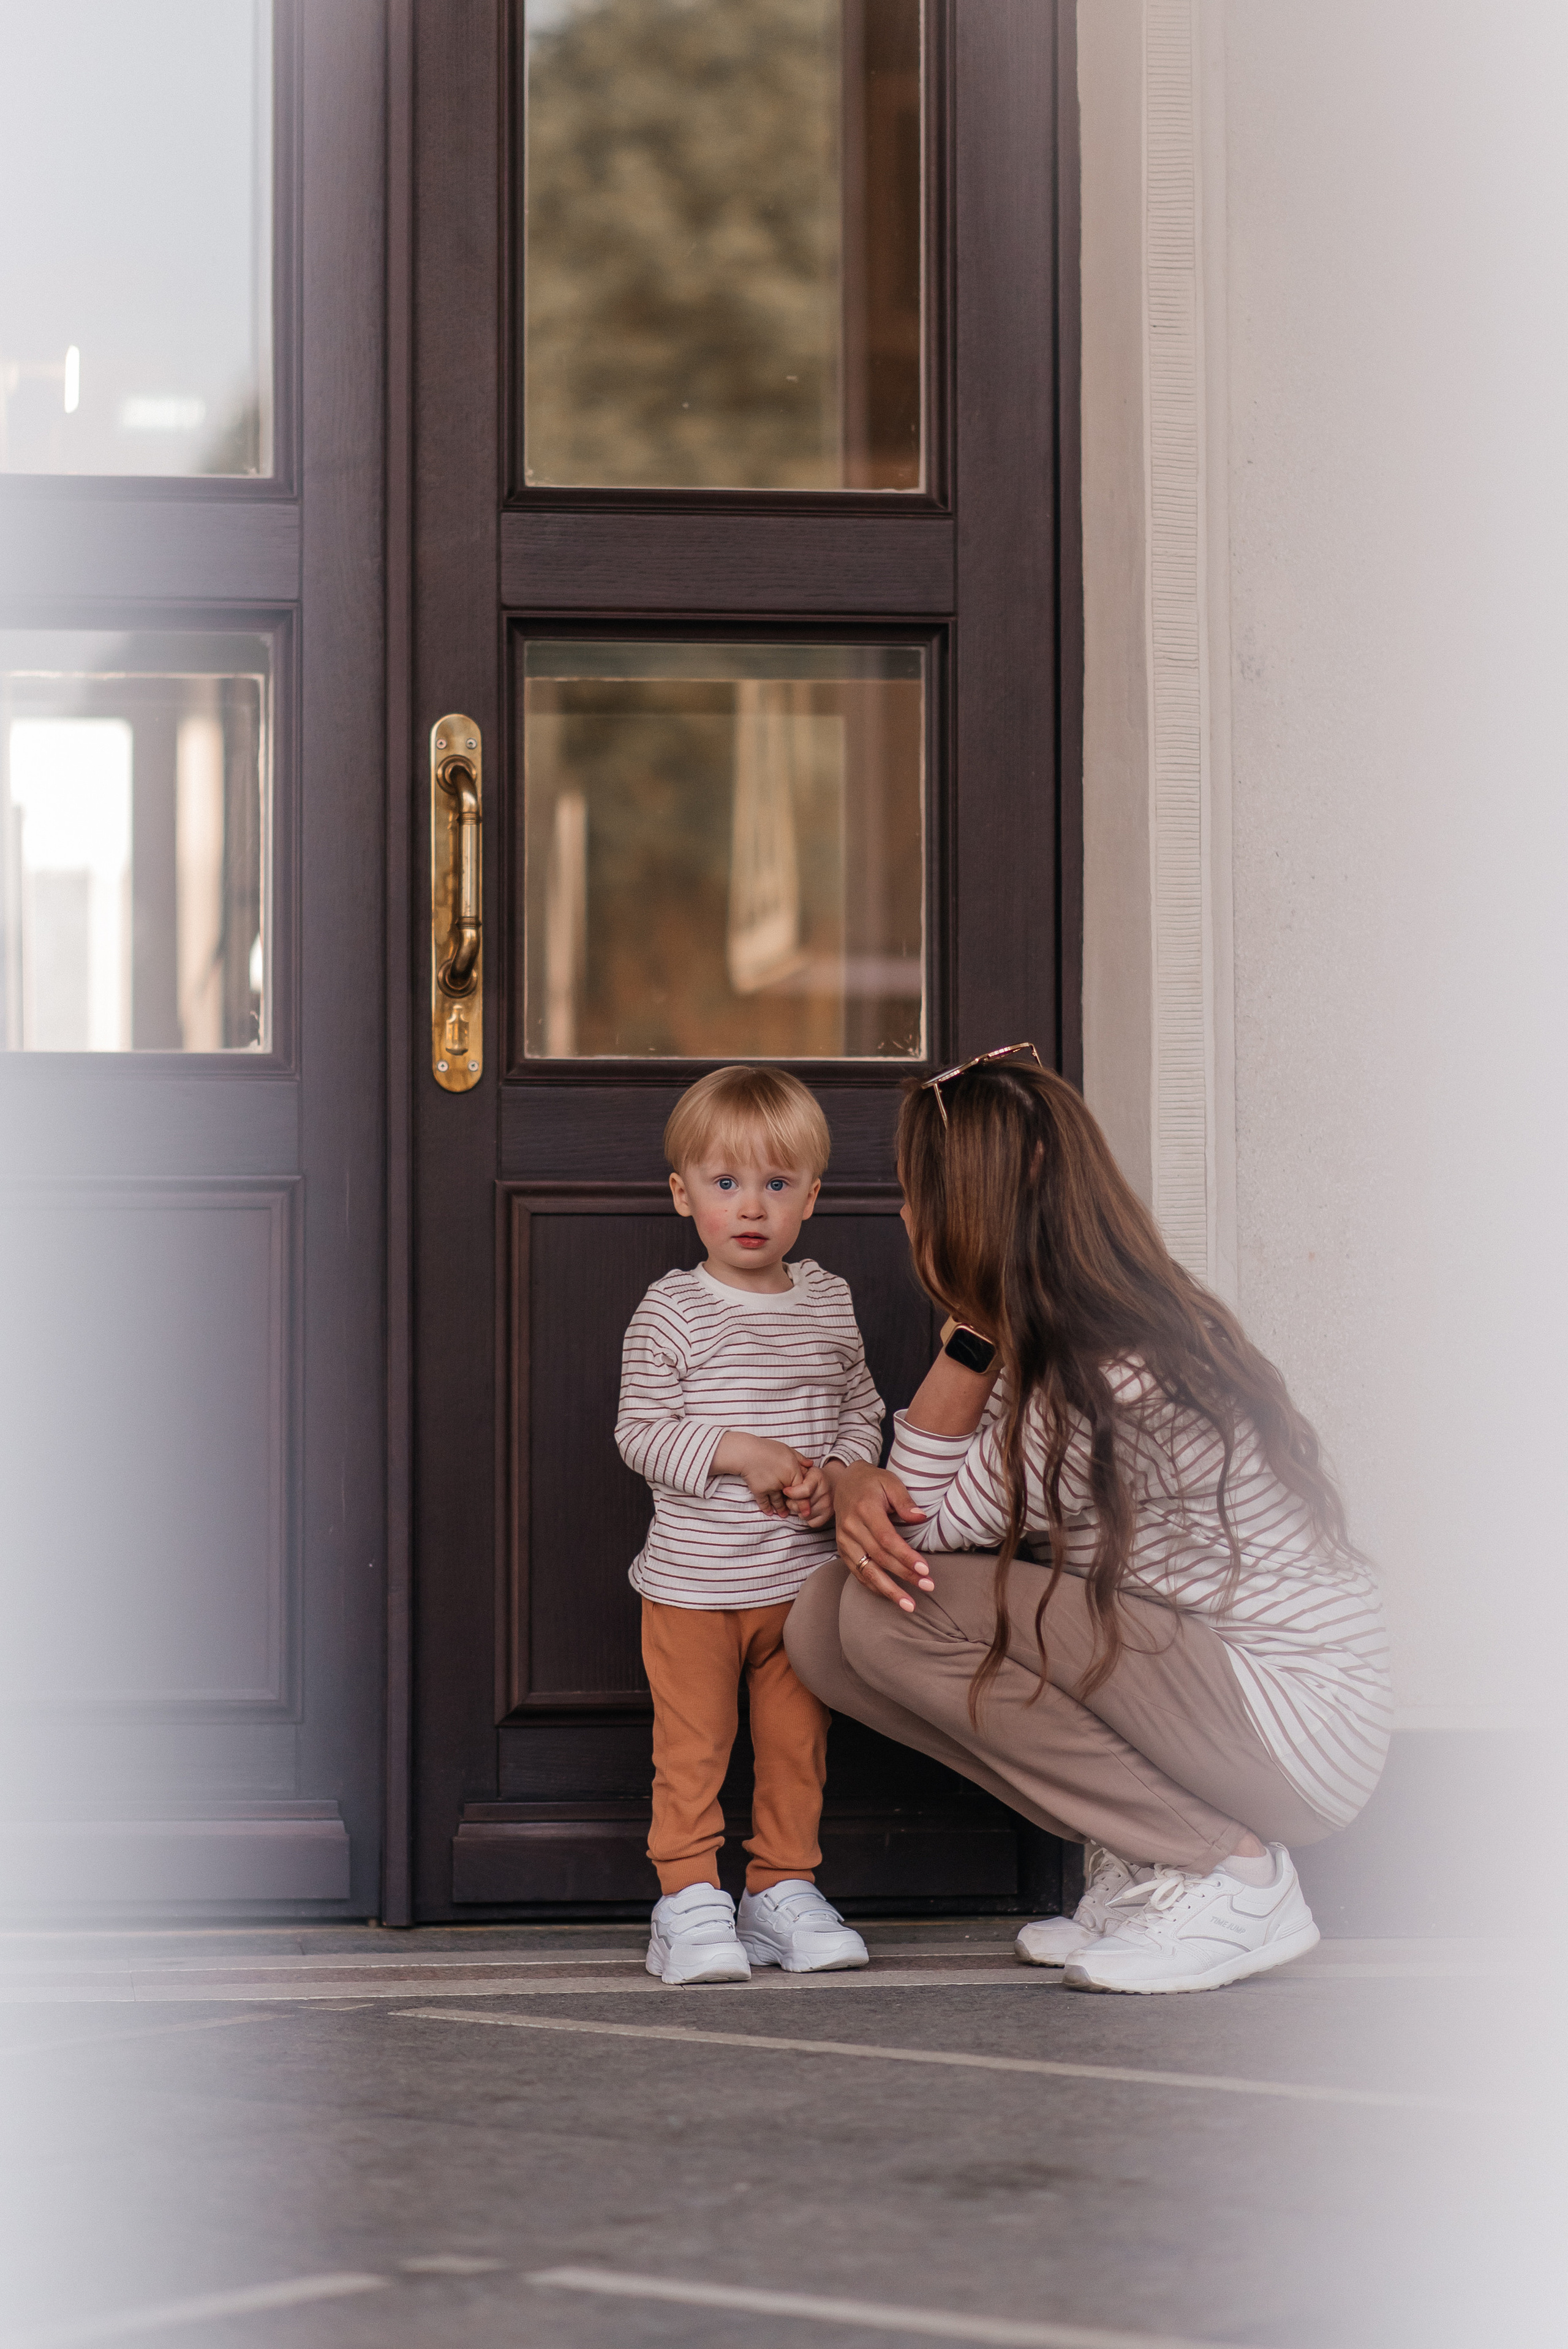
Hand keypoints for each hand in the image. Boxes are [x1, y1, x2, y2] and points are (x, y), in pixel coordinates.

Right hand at [712, 1431, 811, 1518]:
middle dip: (794, 1507)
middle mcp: (784, 1482)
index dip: (805, 1501)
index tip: (807, 1511)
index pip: (803, 1489)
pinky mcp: (759, 1491)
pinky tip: (769, 1513)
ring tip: (783, 1515)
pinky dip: (766, 1508)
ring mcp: (771, 1488)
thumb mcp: (787, 1450)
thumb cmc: (767, 1448)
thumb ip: (800, 1458)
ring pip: (778, 1502)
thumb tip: (811, 1464)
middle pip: (791, 1498)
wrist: (747, 1452)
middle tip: (798, 1514)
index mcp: (793, 1472)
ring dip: (781, 1510)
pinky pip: (764, 1503)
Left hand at [782, 1462, 833, 1528]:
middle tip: (792, 1497)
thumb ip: (795, 1474)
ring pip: (804, 1515)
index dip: (792, 1493)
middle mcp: (825, 1492)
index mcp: (818, 1478)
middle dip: (792, 1502)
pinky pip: (811, 1523)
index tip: (785, 1491)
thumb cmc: (814, 1477)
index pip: (805, 1491)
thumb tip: (785, 1489)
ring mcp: (828, 1505)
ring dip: (799, 1511)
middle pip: (801, 1505)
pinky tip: (808, 1509)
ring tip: (801, 1502)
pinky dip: (807, 1518)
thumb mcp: (805, 1469)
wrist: (833, 1481)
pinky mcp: (828, 1515)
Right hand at [825, 1460, 933, 1612]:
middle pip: (880, 1558)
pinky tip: (891, 1597)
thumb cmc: (872, 1483)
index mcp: (864, 1509)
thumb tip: (921, 1518)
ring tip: (909, 1605)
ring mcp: (844, 1541)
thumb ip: (905, 1501)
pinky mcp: (842, 1551)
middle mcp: (851, 1528)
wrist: (844, 1483)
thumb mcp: (890, 1482)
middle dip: (905, 1575)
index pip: (887, 1539)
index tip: (925, 1569)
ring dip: (889, 1590)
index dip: (906, 1556)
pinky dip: (874, 1587)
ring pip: (867, 1571)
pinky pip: (858, 1574)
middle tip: (928, 1586)